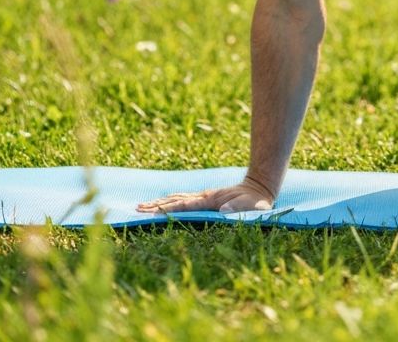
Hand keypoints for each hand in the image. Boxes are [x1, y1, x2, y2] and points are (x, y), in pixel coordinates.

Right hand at [136, 178, 276, 215]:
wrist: (260, 187)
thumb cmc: (256, 201)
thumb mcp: (250, 206)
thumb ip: (237, 207)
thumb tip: (223, 209)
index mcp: (211, 200)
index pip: (186, 205)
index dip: (170, 208)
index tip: (153, 211)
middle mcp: (205, 197)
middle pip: (176, 200)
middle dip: (157, 204)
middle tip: (137, 208)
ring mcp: (205, 196)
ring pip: (178, 198)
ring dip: (161, 202)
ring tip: (143, 205)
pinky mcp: (207, 198)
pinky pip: (185, 200)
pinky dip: (171, 200)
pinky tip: (164, 202)